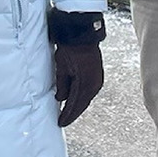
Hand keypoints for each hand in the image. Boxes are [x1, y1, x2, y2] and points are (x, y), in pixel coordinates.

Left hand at [49, 8, 104, 125]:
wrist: (82, 34)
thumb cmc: (70, 48)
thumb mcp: (61, 67)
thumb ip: (62, 85)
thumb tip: (60, 99)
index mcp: (85, 84)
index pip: (74, 104)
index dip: (67, 115)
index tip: (60, 122)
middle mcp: (94, 84)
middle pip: (82, 104)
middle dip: (72, 113)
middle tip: (63, 121)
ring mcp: (97, 80)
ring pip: (86, 98)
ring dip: (78, 106)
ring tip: (68, 113)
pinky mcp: (97, 75)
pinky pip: (89, 91)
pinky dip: (82, 98)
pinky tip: (77, 100)